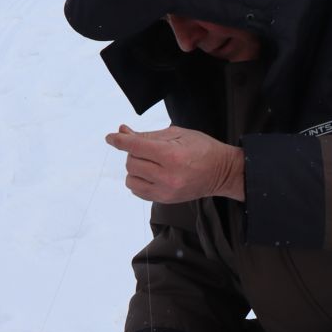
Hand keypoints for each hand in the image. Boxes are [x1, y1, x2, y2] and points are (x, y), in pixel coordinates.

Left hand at [105, 125, 243, 203]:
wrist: (222, 172)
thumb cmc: (202, 148)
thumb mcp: (177, 134)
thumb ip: (148, 135)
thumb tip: (122, 132)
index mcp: (171, 155)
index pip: (135, 147)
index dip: (119, 140)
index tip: (110, 137)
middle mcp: (167, 175)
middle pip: (132, 163)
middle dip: (134, 153)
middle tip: (147, 149)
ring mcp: (166, 191)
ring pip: (132, 179)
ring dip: (135, 169)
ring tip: (149, 163)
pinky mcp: (165, 200)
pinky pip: (138, 191)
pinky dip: (138, 181)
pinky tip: (150, 174)